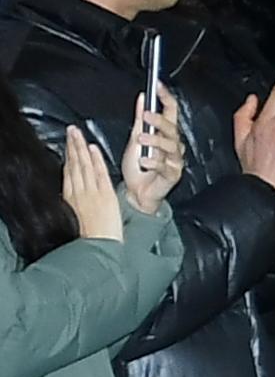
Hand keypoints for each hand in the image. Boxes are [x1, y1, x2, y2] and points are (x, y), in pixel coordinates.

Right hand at [61, 127, 123, 243]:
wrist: (99, 247)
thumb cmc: (90, 235)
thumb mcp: (75, 216)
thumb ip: (74, 201)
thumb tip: (71, 192)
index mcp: (71, 198)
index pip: (68, 172)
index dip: (68, 155)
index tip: (67, 143)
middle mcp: (79, 193)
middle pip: (74, 165)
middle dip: (72, 146)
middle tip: (71, 130)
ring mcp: (91, 192)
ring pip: (84, 165)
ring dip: (80, 148)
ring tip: (77, 133)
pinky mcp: (104, 194)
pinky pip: (99, 173)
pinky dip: (95, 160)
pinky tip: (92, 148)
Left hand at [121, 90, 183, 213]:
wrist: (135, 193)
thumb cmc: (136, 167)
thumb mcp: (134, 140)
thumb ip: (140, 120)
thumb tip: (142, 98)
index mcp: (164, 133)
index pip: (170, 110)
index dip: (165, 98)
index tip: (158, 86)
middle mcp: (173, 144)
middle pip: (172, 126)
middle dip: (160, 120)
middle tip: (147, 116)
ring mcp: (175, 158)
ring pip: (170, 144)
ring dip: (155, 140)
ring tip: (141, 140)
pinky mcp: (174, 173)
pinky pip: (166, 164)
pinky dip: (154, 162)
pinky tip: (144, 161)